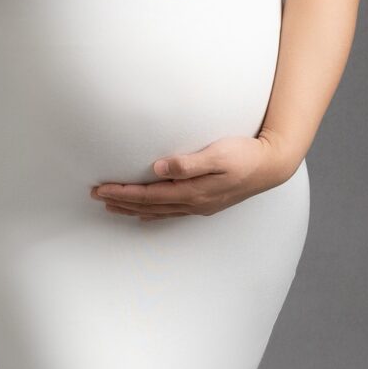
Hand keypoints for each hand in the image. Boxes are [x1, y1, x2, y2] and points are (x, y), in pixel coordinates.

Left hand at [90, 131, 299, 218]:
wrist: (272, 166)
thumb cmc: (246, 155)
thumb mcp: (218, 153)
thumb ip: (188, 162)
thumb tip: (159, 167)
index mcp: (192, 191)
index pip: (148, 195)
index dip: (123, 193)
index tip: (101, 189)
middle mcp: (193, 202)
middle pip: (148, 206)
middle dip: (121, 202)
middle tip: (96, 196)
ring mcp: (199, 205)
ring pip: (157, 211)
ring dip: (133, 209)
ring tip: (112, 206)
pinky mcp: (205, 201)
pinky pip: (171, 212)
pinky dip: (153, 213)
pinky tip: (144, 214)